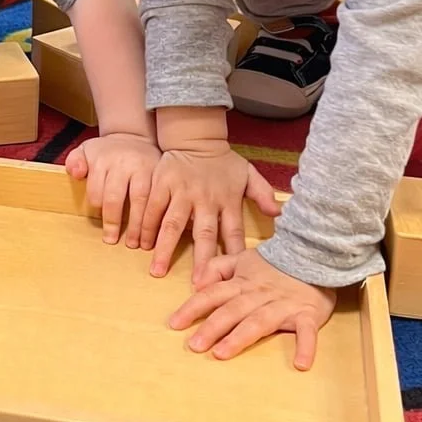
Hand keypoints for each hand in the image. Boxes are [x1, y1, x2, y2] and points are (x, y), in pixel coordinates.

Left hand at [65, 133, 160, 243]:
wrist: (133, 138)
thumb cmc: (106, 152)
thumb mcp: (87, 151)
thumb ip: (75, 161)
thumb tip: (76, 173)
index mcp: (103, 160)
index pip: (96, 192)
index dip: (97, 211)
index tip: (101, 225)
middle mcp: (123, 163)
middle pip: (115, 197)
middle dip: (113, 222)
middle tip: (112, 240)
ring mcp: (143, 167)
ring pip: (140, 199)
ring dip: (138, 224)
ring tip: (137, 243)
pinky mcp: (159, 172)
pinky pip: (157, 197)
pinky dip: (154, 216)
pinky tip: (153, 231)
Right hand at [136, 145, 279, 280]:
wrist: (196, 137)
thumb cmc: (223, 161)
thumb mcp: (248, 173)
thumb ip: (263, 194)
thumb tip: (279, 213)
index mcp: (227, 200)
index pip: (233, 232)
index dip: (232, 255)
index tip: (230, 278)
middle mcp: (205, 199)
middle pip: (203, 233)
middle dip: (201, 260)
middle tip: (196, 285)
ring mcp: (182, 191)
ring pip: (172, 223)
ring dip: (164, 248)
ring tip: (157, 270)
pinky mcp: (162, 183)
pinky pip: (153, 208)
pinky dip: (146, 226)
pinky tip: (142, 243)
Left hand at [170, 248, 335, 367]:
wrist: (314, 253)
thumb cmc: (274, 263)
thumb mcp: (242, 258)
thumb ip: (217, 268)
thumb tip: (195, 283)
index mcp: (242, 282)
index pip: (213, 294)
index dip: (193, 307)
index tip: (174, 324)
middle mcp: (259, 294)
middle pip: (232, 310)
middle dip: (212, 327)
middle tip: (194, 345)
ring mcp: (283, 305)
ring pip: (259, 321)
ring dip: (241, 337)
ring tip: (222, 353)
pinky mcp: (307, 314)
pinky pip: (307, 331)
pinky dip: (305, 346)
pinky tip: (301, 364)